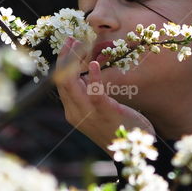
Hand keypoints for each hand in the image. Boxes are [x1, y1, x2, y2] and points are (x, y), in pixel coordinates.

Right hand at [55, 36, 155, 155]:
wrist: (132, 153)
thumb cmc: (117, 128)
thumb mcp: (98, 110)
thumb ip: (90, 95)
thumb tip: (87, 74)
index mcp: (73, 110)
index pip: (60, 83)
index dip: (62, 63)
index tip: (68, 44)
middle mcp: (75, 112)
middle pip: (61, 80)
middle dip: (64, 57)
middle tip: (71, 37)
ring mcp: (88, 114)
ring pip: (71, 84)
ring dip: (73, 61)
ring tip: (79, 43)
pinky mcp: (104, 112)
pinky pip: (94, 93)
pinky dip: (93, 77)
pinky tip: (93, 64)